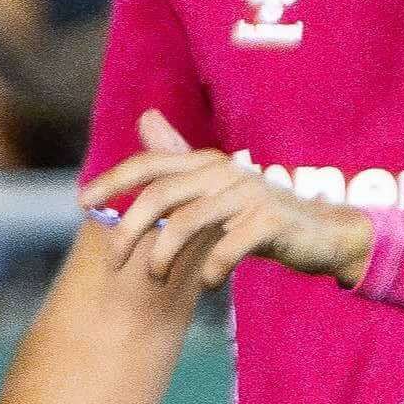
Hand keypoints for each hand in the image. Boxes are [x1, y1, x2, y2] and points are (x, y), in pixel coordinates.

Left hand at [87, 111, 374, 298]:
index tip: (80, 202)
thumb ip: (179, 162)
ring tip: (158, 279)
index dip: (111, 180)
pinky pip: (227, 248)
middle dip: (128, 230)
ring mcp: (249, 194)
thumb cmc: (259, 215)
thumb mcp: (216, 189)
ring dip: (164, 257)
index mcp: (206, 163)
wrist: (323, 234)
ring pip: (187, 223)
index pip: (149, 164)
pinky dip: (211, 271)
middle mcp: (224, 171)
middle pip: (159, 195)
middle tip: (114, 262)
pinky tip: (208, 284)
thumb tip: (144, 118)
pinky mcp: (271, 221)